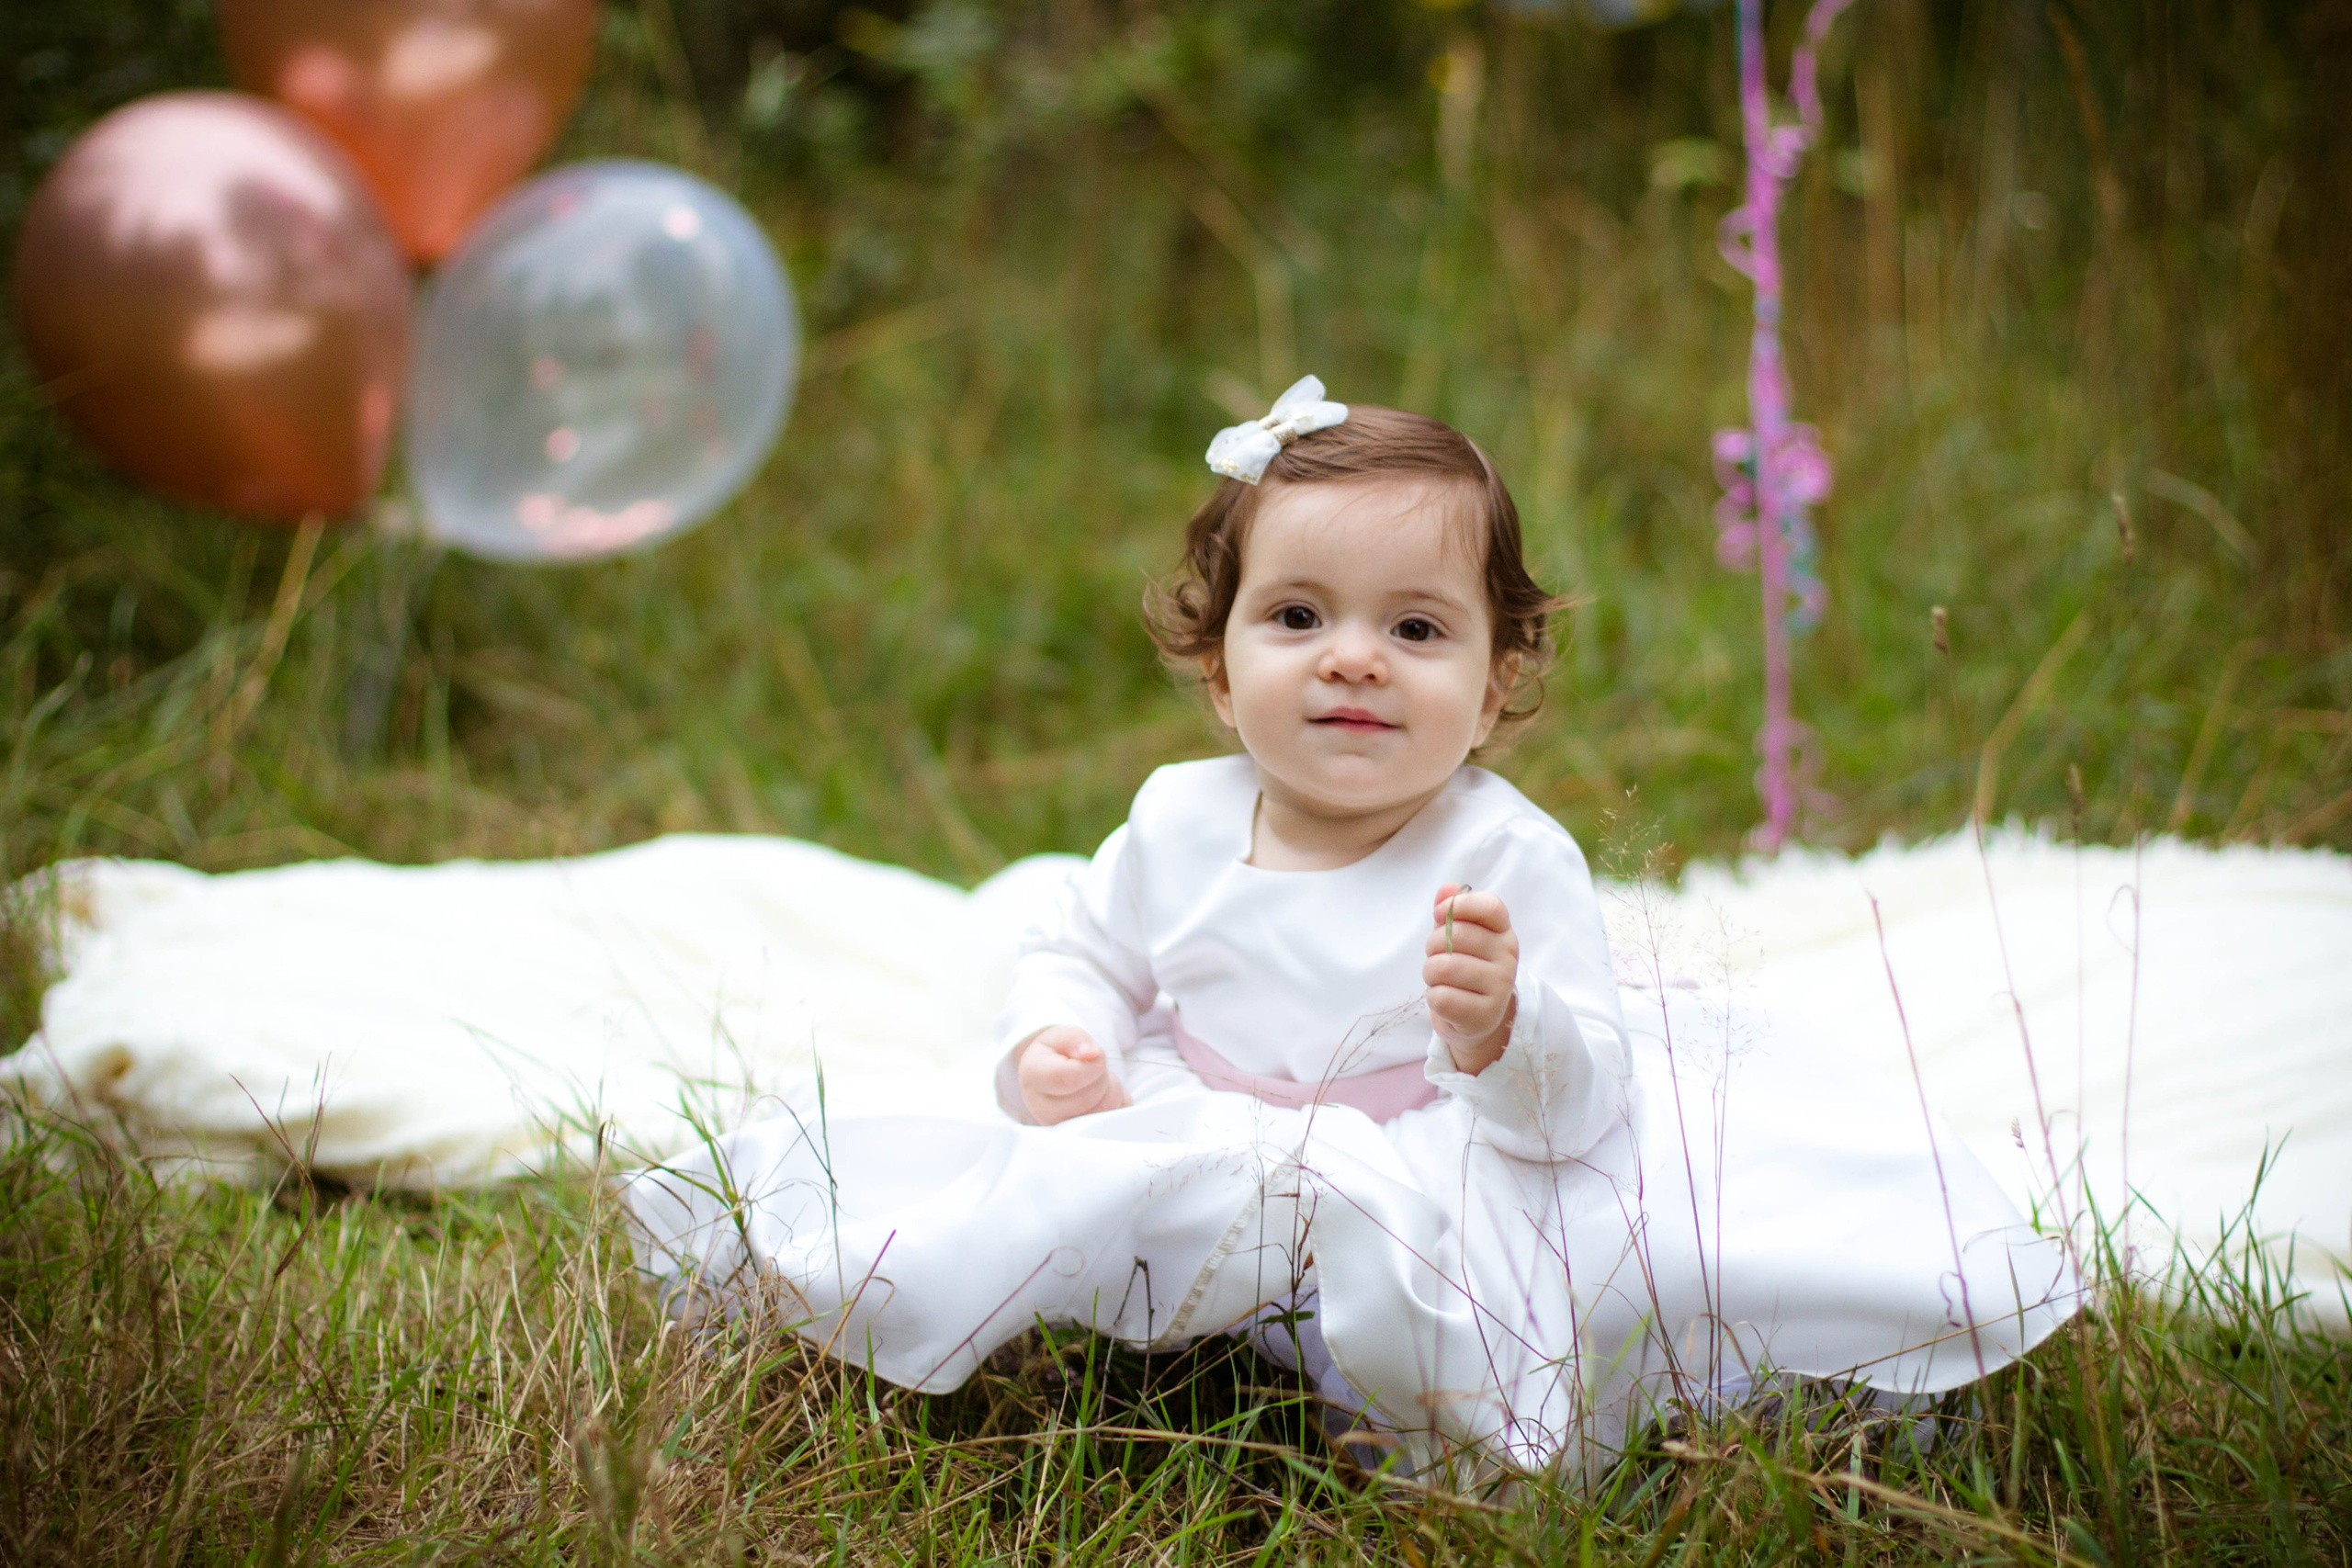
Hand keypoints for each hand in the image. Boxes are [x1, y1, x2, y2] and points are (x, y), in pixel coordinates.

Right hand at [1016, 1025, 1130, 1123]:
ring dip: (1110, 1090)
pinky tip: (1100, 1096)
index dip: (1092, 1065)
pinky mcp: (1080, 1137)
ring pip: (1103, 1111)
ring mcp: (1061, 1128)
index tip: (1092, 1055)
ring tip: (1095, 1081)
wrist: (1051, 1075)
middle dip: (1101, 1076)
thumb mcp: (1063, 1036)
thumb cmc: (1058, 1054)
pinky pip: (1112, 1123)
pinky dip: (1115, 1105)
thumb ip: (1076, 1040)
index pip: (1071, 1078)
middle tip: (1092, 1068)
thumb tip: (1091, 1053)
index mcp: (1033, 1077)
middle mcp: (1041, 1109)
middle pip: (1089, 1097)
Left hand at [1424, 884, 1517, 1074]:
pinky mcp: (1485, 1015)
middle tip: (1437, 956)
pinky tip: (1445, 998)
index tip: (1439, 916)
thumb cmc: (1465, 968)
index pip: (1489, 906)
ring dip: (1430, 973)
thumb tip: (1447, 889)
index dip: (1458, 905)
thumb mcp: (1459, 936)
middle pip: (1456, 935)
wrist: (1476, 1018)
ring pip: (1444, 967)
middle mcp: (1508, 957)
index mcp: (1503, 932)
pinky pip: (1441, 997)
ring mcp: (1500, 987)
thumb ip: (1452, 910)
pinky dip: (1433, 997)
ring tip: (1440, 979)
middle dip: (1433, 945)